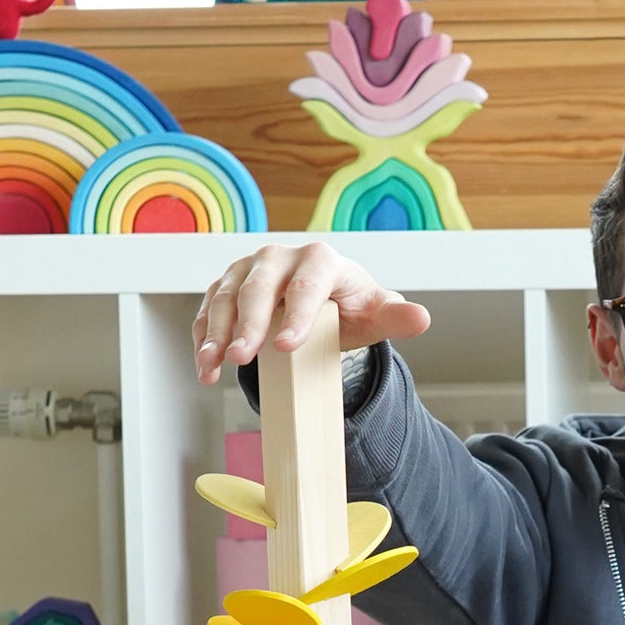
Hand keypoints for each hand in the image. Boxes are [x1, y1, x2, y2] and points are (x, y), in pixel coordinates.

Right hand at [193, 241, 430, 385]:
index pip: (305, 287)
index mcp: (319, 259)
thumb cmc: (351, 306)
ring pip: (224, 297)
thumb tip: (421, 318)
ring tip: (212, 367)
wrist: (324, 300)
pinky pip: (208, 309)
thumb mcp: (376, 313)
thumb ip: (396, 317)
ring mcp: (248, 269)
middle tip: (241, 359)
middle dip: (247, 325)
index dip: (294, 316)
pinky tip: (204, 366)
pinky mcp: (227, 286)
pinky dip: (203, 336)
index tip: (286, 347)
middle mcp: (278, 257)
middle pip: (257, 289)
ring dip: (215, 333)